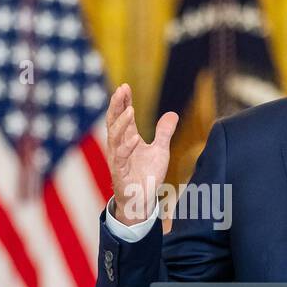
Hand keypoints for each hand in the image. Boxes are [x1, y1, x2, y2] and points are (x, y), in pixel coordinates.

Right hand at [106, 83, 177, 225]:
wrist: (142, 200)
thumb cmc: (147, 175)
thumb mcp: (160, 151)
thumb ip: (164, 133)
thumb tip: (173, 114)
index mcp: (127, 139)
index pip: (123, 116)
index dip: (123, 101)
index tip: (125, 86)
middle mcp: (119, 146)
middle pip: (114, 122)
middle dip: (116, 106)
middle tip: (120, 90)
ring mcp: (118, 159)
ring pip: (114, 138)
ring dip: (121, 124)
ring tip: (129, 110)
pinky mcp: (120, 173)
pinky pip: (121, 159)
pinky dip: (127, 148)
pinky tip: (135, 138)